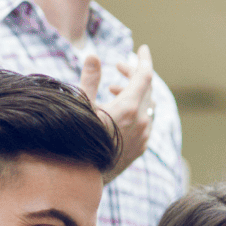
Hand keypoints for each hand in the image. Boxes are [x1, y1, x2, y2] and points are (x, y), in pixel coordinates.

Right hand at [78, 45, 155, 180]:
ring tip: (112, 89)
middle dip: (133, 74)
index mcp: (129, 108)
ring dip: (133, 93)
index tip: (142, 48)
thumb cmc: (78, 138)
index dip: (144, 59)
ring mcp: (144, 136)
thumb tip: (93, 56)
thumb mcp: (81, 106)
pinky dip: (136, 109)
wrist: (83, 177)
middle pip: (146, 89)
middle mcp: (142, 121)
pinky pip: (145, 121)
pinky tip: (118, 110)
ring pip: (147, 105)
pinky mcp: (141, 147)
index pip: (145, 76)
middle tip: (117, 68)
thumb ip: (90, 79)